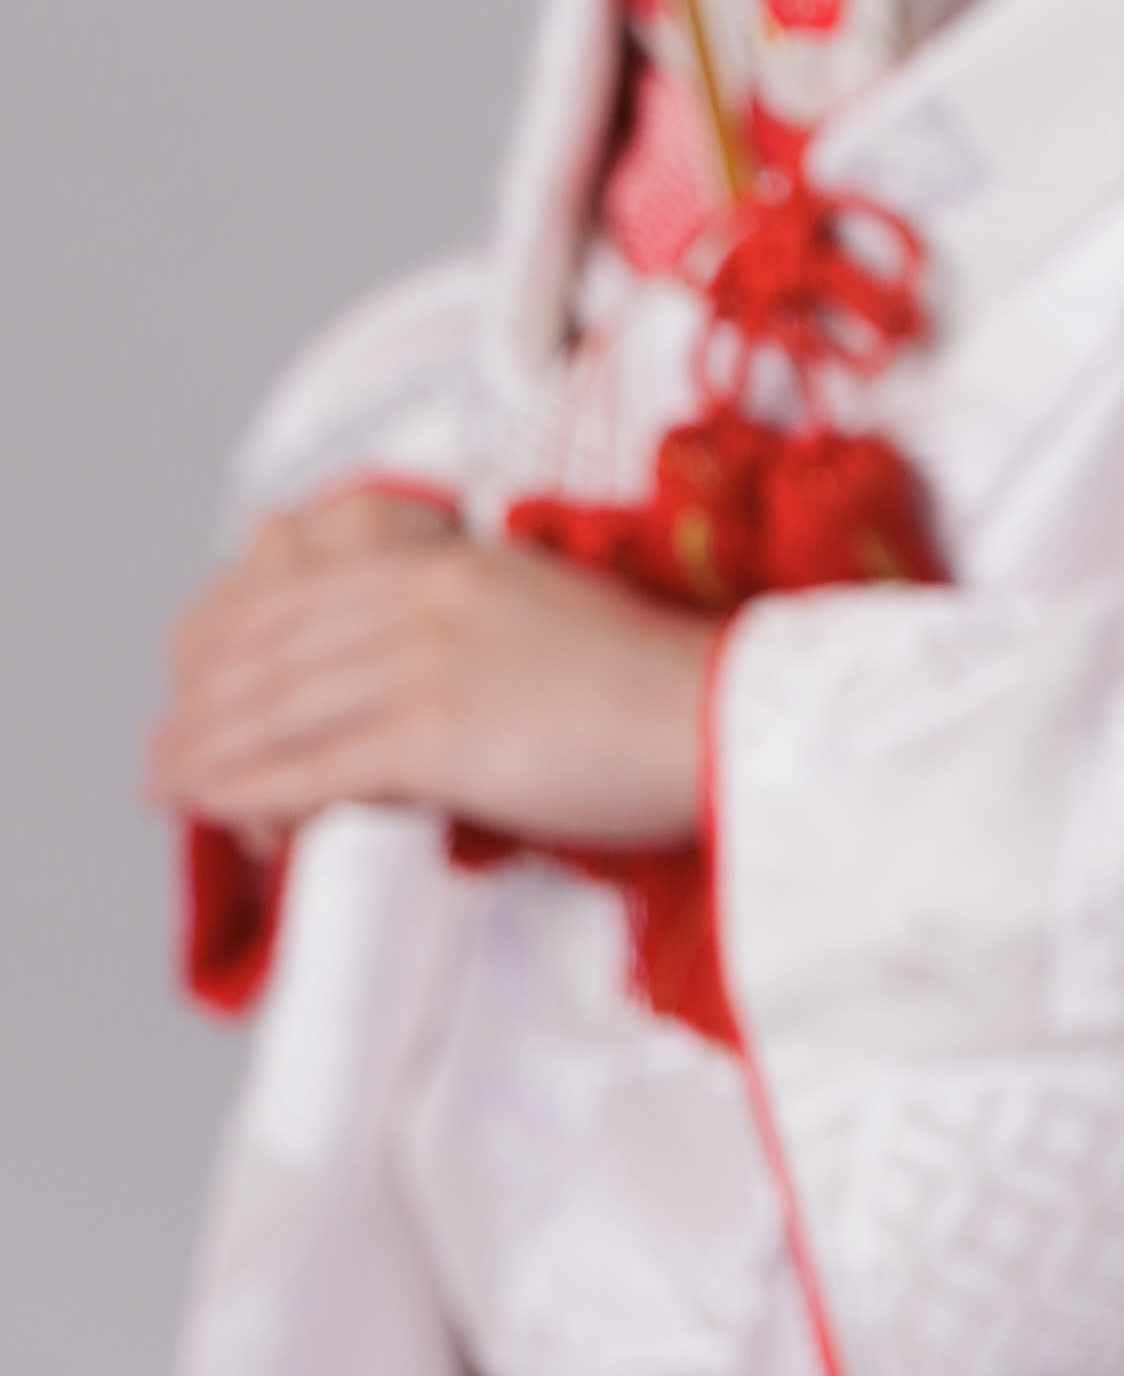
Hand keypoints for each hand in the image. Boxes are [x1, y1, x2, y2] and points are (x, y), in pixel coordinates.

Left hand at [150, 487, 716, 853]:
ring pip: (281, 707)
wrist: (713, 714)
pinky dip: (249, 790)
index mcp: (452, 564)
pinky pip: (314, 765)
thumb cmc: (643, 689)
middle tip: (158, 749)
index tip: (197, 684)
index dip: (236, 643)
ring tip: (164, 784)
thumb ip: (460, 631)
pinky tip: (214, 811)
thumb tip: (400, 686)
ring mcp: (428, 660)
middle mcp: (427, 597)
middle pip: (277, 648)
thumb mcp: (536, 622)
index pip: (306, 596)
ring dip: (207, 750)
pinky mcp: (438, 730)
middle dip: (204, 702)